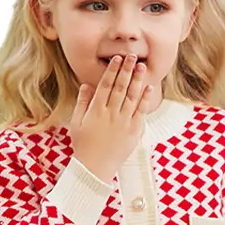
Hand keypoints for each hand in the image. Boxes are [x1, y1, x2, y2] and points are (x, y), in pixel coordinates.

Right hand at [70, 54, 150, 182]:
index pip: (105, 85)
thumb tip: (86, 85)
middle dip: (126, 70)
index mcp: (96, 111)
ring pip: (132, 97)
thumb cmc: (83, 146)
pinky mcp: (133, 132)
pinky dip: (145, 99)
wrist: (94, 169)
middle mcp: (110, 114)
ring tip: (141, 66)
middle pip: (120, 87)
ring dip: (137, 80)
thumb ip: (82, 102)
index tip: (116, 59)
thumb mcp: (76, 123)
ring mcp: (123, 123)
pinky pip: (140, 113)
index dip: (112, 71)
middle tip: (131, 55)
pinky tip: (148, 87)